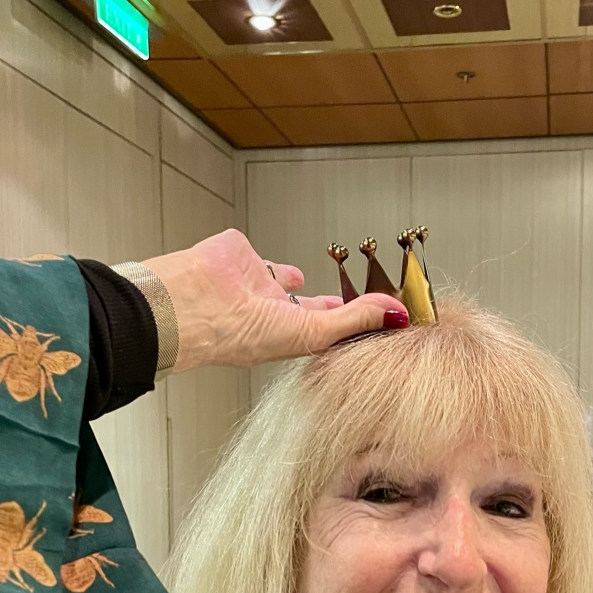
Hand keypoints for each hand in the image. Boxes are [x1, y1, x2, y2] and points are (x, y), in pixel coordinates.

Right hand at [143, 228, 406, 371]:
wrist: (194, 304)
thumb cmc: (239, 335)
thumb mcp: (311, 331)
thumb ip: (355, 319)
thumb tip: (399, 315)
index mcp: (289, 337)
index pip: (332, 331)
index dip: (357, 324)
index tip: (387, 317)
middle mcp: (274, 314)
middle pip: (316, 308)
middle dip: (340, 304)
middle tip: (371, 298)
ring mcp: (257, 285)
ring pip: (290, 283)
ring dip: (309, 283)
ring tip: (338, 278)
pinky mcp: (243, 255)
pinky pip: (266, 257)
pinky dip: (277, 259)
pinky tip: (293, 267)